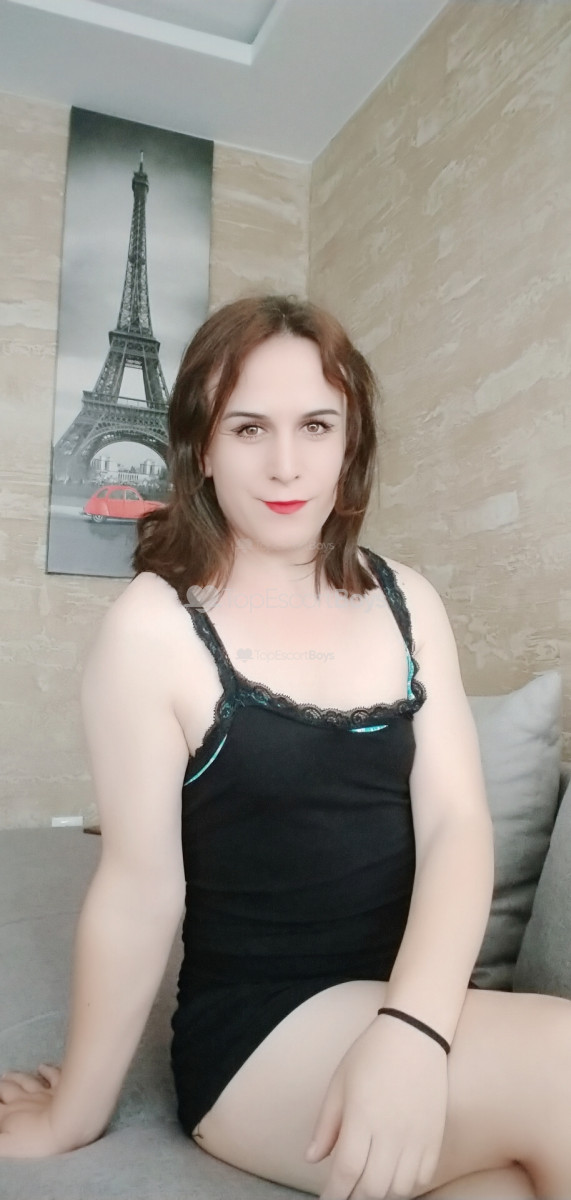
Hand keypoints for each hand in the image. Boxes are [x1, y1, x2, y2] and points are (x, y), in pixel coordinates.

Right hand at [0, 1064, 64, 1157]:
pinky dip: (47, 1070)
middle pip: (6, 1088)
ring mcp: (41, 1092)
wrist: (66, 1126)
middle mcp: (22, 1099)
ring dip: (16, 1076)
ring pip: (25, 1080)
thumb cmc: (35, 1141)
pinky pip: (52, 1075)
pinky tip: (43, 1066)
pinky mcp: (59, 1088)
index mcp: (8, 1115)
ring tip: (8, 1073)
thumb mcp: (6, 1146)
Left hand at [305, 1015, 447, 1198]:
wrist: (415, 1032)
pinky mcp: (435, 1135)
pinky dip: (407, 1183)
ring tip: (369, 1180)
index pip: (346, 1172)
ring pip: (399, 1188)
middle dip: (355, 1196)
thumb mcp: (339, 1084)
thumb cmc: (371, 1054)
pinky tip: (394, 1172)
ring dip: (381, 1191)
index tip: (327, 1199)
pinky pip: (423, 1177)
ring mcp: (417, 1136)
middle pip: (373, 1188)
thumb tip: (312, 1159)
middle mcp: (391, 1132)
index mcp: (362, 1118)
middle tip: (346, 1190)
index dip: (334, 1193)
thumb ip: (326, 1125)